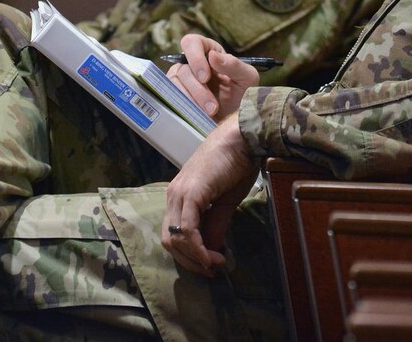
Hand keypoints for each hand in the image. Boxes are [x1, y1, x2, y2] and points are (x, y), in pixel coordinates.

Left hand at [161, 118, 259, 275]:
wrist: (241, 139)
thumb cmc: (235, 165)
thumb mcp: (224, 203)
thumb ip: (215, 226)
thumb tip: (211, 252)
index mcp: (179, 197)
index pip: (173, 235)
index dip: (189, 256)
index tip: (210, 267)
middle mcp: (173, 195)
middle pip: (169, 241)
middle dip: (190, 261)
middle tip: (212, 271)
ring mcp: (179, 193)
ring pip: (175, 237)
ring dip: (196, 257)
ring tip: (217, 263)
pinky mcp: (190, 193)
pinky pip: (187, 228)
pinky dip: (198, 246)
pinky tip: (211, 256)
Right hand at [167, 34, 258, 120]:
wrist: (234, 122)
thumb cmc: (242, 95)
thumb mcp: (247, 78)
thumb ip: (233, 65)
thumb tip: (212, 55)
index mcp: (208, 51)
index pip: (191, 43)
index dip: (195, 58)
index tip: (205, 78)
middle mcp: (190, 63)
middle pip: (183, 68)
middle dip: (198, 90)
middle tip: (213, 107)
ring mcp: (180, 79)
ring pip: (176, 85)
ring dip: (193, 101)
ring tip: (211, 113)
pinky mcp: (174, 96)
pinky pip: (172, 99)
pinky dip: (186, 108)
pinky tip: (199, 116)